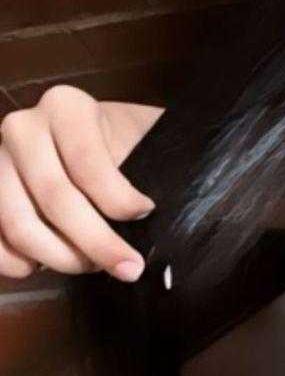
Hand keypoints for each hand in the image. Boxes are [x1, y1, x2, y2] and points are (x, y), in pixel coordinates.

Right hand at [0, 87, 163, 282]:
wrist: (92, 141)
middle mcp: (22, 128)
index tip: (145, 214)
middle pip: (55, 199)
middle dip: (97, 243)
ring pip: (20, 225)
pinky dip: (18, 263)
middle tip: (130, 268)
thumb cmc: (125, 142)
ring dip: (61, 258)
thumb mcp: (145, 134)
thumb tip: (175, 208)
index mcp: (65, 106)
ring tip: (94, 267)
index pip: (88, 163)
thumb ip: (157, 159)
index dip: (117, 199)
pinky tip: (44, 267)